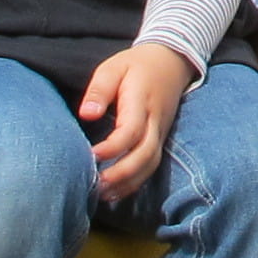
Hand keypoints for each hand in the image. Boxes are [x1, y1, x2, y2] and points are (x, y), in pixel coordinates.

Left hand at [77, 42, 193, 198]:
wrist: (171, 62)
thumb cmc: (136, 66)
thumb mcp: (113, 68)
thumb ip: (99, 90)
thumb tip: (86, 114)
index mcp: (141, 102)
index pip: (131, 131)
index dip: (112, 148)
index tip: (90, 156)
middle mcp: (156, 121)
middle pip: (145, 154)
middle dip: (121, 174)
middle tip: (96, 186)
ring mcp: (161, 132)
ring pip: (151, 164)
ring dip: (129, 182)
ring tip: (103, 195)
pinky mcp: (160, 139)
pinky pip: (152, 165)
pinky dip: (136, 181)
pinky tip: (116, 191)